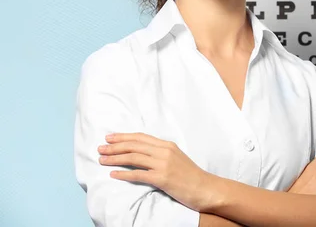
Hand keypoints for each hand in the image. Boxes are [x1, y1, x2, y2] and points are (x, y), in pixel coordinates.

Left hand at [98, 132, 217, 211]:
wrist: (205, 188)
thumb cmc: (191, 175)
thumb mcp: (177, 158)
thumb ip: (161, 153)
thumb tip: (143, 152)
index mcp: (167, 145)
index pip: (141, 137)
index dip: (123, 136)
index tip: (110, 137)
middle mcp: (165, 152)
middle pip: (134, 146)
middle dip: (115, 146)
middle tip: (100, 148)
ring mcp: (164, 164)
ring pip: (134, 158)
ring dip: (115, 158)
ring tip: (102, 159)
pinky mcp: (162, 178)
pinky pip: (138, 175)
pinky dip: (124, 174)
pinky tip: (113, 174)